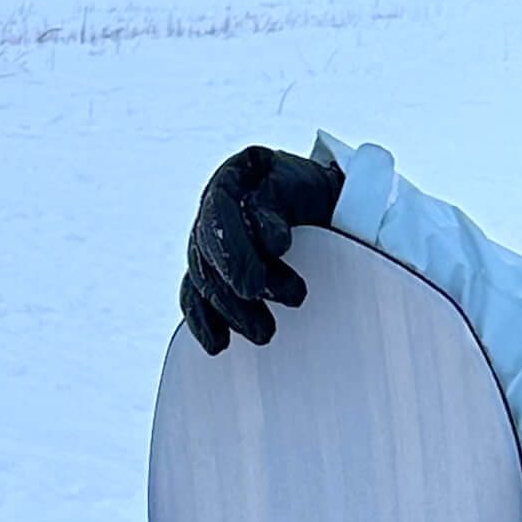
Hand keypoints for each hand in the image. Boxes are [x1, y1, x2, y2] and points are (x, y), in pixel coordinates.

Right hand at [180, 146, 344, 353]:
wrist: (326, 210)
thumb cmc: (317, 196)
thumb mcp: (305, 188)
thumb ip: (278, 209)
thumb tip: (271, 242)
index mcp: (236, 177)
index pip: (221, 209)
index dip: (238, 243)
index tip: (272, 263)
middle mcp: (216, 207)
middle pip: (210, 248)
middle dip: (237, 279)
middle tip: (267, 301)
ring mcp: (209, 240)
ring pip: (206, 278)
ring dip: (232, 310)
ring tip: (265, 332)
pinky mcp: (212, 272)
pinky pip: (195, 297)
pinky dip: (205, 322)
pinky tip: (218, 344)